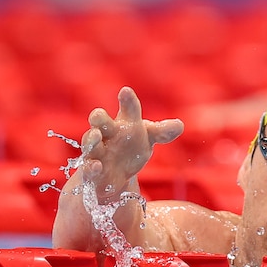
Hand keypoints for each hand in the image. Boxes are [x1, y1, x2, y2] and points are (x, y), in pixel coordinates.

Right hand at [79, 86, 182, 202]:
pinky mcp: (91, 171)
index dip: (128, 101)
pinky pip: (87, 168)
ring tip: (96, 136)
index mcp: (124, 123)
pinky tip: (96, 167)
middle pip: (99, 120)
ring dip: (91, 139)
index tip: (126, 91)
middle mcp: (107, 133)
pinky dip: (90, 167)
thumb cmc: (131, 148)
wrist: (115, 174)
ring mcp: (97, 151)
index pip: (128, 109)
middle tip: (99, 115)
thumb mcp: (149, 138)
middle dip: (99, 117)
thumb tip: (179, 125)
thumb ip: (163, 132)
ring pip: (90, 142)